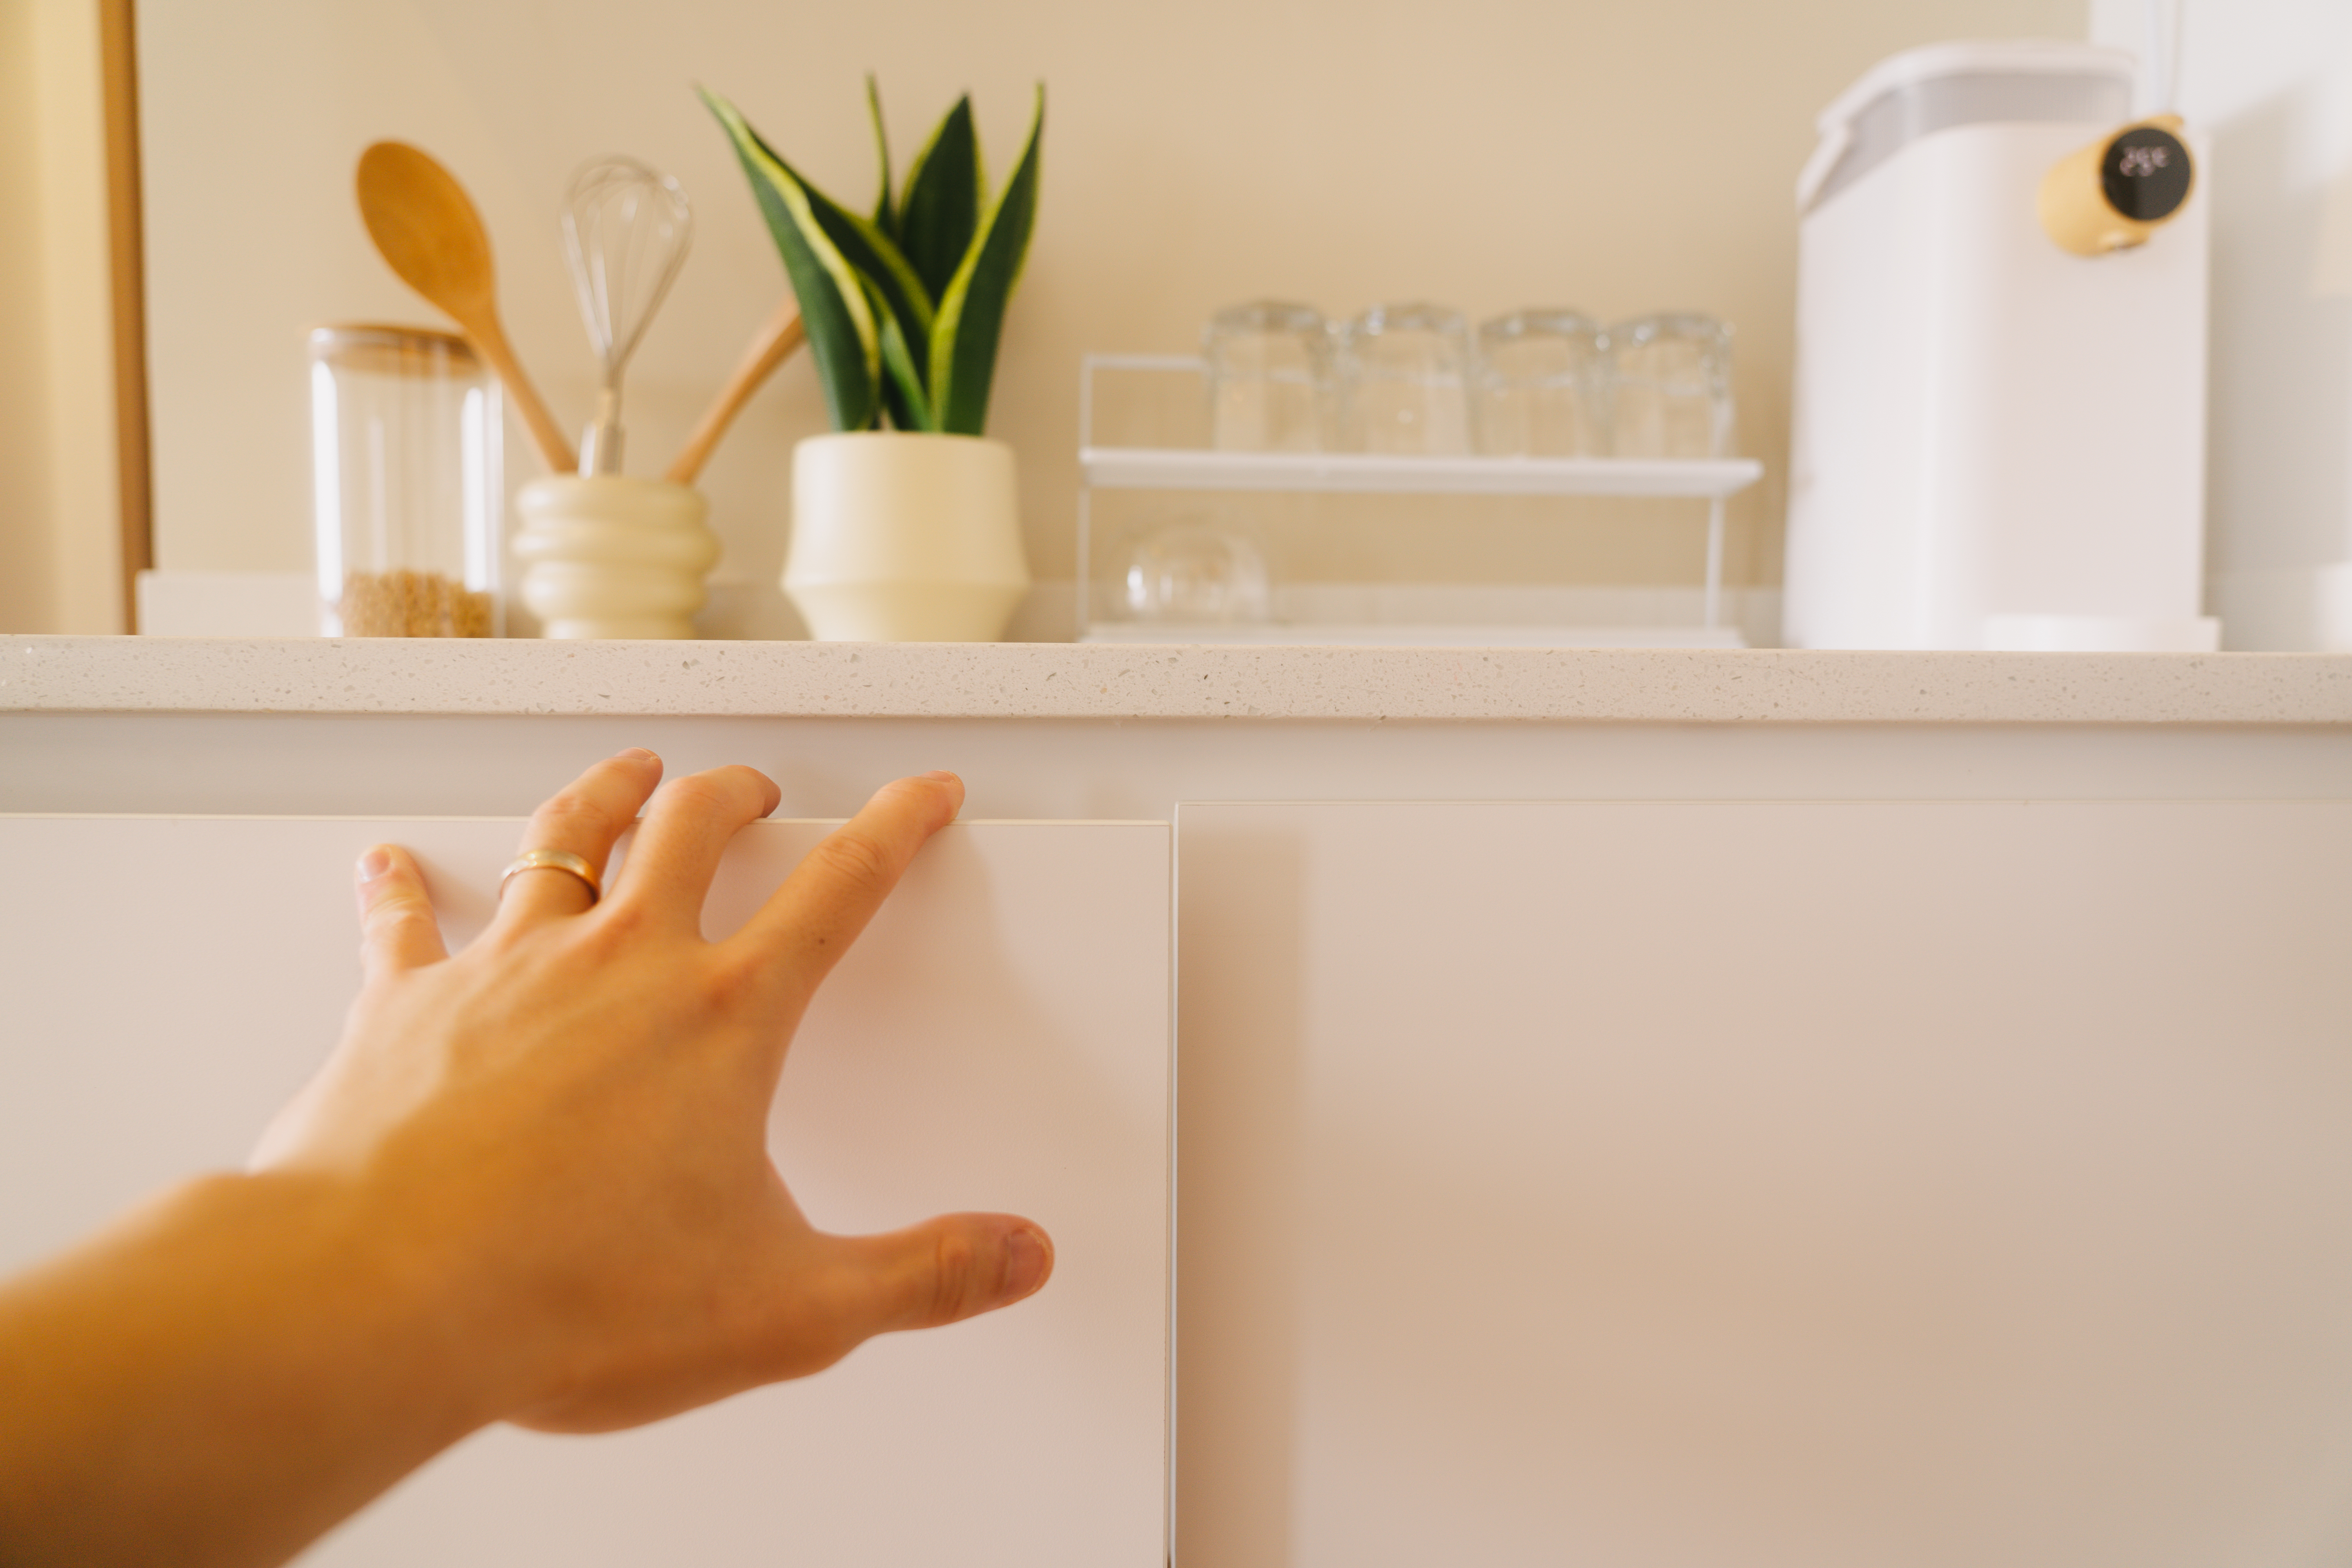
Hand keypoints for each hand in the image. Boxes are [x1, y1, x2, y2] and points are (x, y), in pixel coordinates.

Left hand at [251, 749, 1054, 1432]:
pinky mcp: (407, 1006)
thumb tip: (1013, 1256)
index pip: (838, 890)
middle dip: (736, 791)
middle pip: (691, 829)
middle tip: (755, 782)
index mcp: (721, 1020)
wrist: (382, 1300)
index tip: (918, 795)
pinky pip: (403, 924)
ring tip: (624, 771)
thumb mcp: (787, 1308)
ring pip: (564, 840)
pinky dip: (400, 889)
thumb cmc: (565, 1296)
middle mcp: (618, 967)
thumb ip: (918, 1277)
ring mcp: (506, 972)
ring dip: (603, 795)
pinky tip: (388, 865)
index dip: (893, 829)